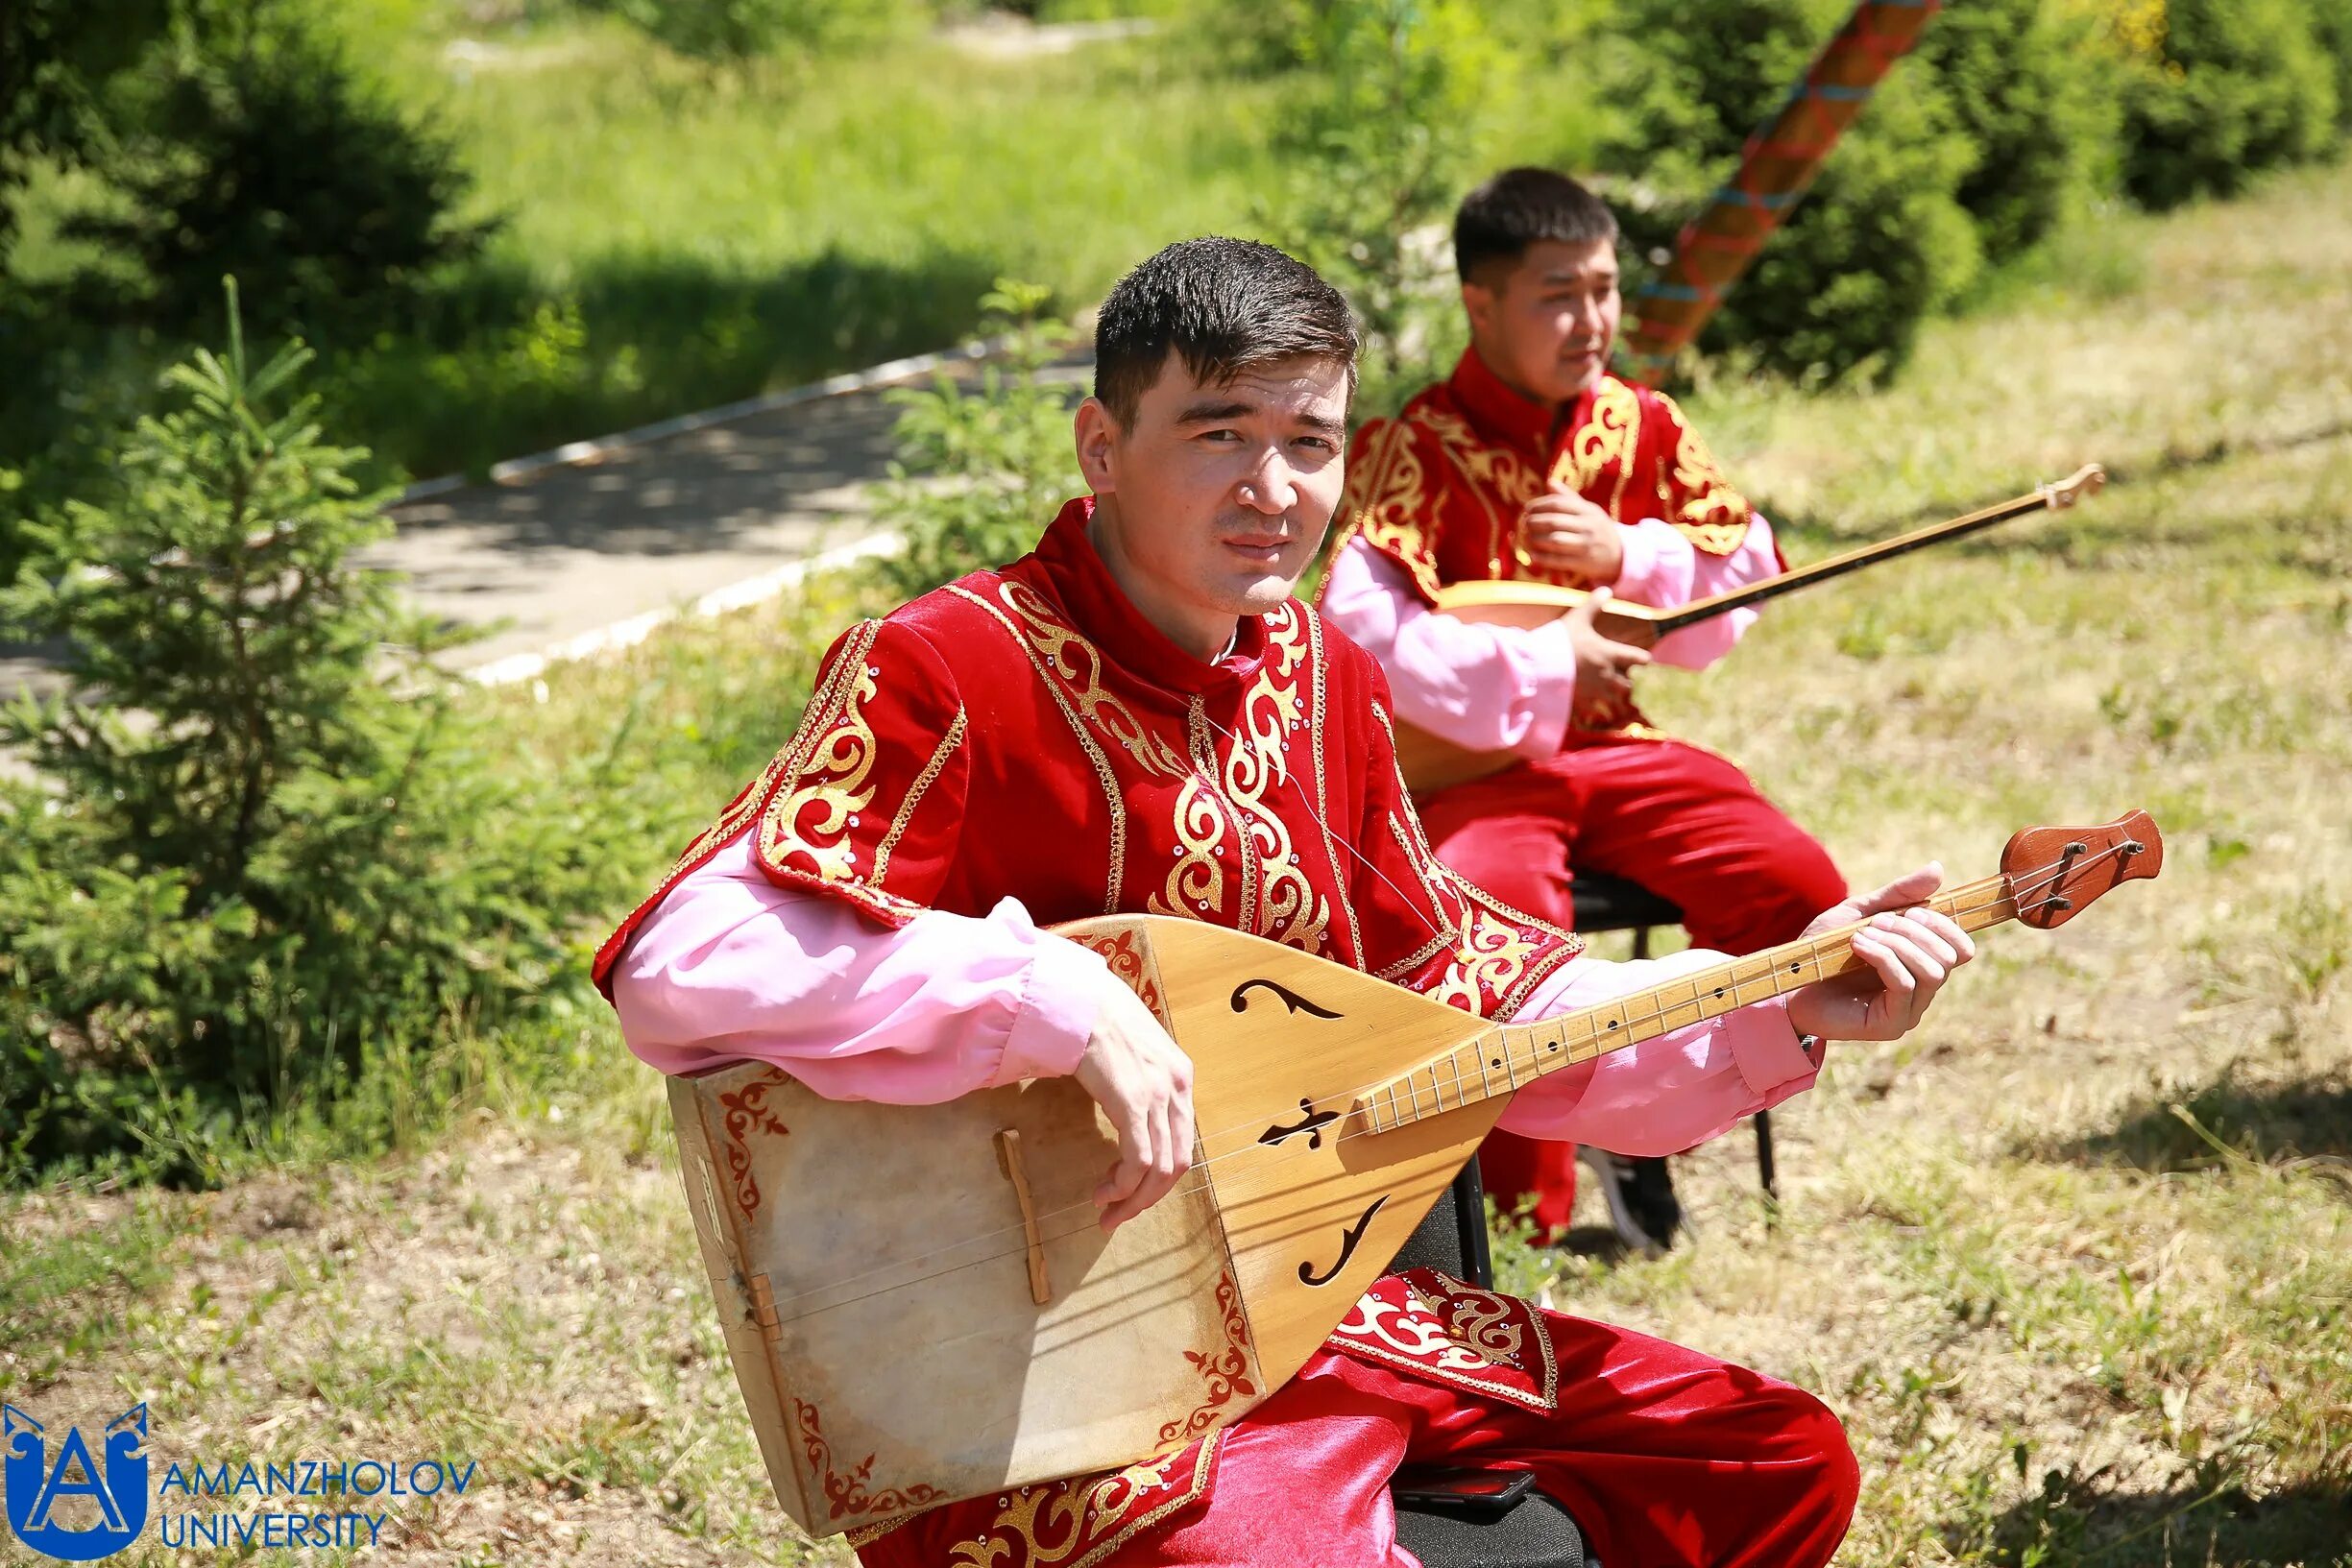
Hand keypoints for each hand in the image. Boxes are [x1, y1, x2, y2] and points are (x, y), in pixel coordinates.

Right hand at [1072, 979, 1195, 1231]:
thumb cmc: (1097, 1020)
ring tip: (1106, 1211)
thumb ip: (1140, 1082)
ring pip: (1159, 1168)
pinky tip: (1103, 1191)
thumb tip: (1128, 1114)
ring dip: (1132, 1199)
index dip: (1160, 1177)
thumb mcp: (1132, 1054)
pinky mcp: (1133, 1100)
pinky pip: (1137, 1159)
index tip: (1133, 1194)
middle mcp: (1178, 1088)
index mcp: (1181, 1078)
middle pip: (1177, 1163)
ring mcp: (1158, 1094)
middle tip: (1119, 1216)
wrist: (1078, 997)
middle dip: (1149, 1197)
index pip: (1182, 1142)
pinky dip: (1123, 1184)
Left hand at [1520, 489, 1624, 583]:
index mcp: (1587, 511)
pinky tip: (1532, 555)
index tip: (1527, 509)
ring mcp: (1586, 545)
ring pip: (1554, 540)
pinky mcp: (1583, 563)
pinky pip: (1558, 560)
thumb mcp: (1588, 510)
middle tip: (1524, 524)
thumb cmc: (1598, 529)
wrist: (1621, 555)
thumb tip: (1549, 481)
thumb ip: (1568, 497)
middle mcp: (1588, 527)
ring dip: (1536, 539)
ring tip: (1527, 538)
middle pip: (1554, 521)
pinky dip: (1542, 558)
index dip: (1538, 505)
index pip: (1558, 504)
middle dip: (1534, 522)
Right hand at [1564, 586, 1649, 721]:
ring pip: (1614, 699)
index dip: (1643, 659)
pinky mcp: (1580, 700)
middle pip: (1628, 685)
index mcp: (1610, 653)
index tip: (1645, 659)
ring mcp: (1594, 690)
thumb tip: (1607, 589)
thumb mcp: (1578, 618)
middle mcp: (1607, 674)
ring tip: (1610, 693)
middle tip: (1626, 679)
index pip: (1638, 658)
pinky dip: (1594, 708)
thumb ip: (1593, 604)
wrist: (1541, 666)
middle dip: (1628, 682)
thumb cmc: (1562, 640)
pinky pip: (1593, 709)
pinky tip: (1591, 707)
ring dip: (1614, 696)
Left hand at [1787, 864, 1977, 1041]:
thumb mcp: (1860, 913)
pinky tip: (1857, 946)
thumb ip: (1898, 895)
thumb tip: (1938, 869)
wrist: (1788, 983)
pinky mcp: (1890, 1024)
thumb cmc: (1825, 950)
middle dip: (1914, 931)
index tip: (1910, 911)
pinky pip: (1905, 984)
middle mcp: (1922, 991)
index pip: (1962, 948)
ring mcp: (1909, 1011)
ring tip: (1861, 935)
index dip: (1944, 925)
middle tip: (1877, 921)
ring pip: (1931, 971)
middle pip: (1949, 957)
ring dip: (1897, 943)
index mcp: (1922, 964)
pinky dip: (1883, 957)